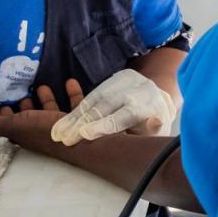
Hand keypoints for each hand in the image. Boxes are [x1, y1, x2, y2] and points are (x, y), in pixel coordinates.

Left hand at [0, 82, 81, 154]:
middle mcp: (43, 132)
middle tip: (20, 94)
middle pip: (31, 119)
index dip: (3, 117)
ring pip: (51, 111)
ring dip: (46, 99)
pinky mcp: (79, 120)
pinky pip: (74, 105)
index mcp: (27, 135)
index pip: (11, 127)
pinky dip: (72, 93)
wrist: (84, 139)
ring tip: (42, 86)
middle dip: (25, 107)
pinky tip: (70, 82)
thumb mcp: (16, 126)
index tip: (0, 105)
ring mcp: (62, 126)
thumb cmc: (48, 133)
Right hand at [50, 69, 175, 145]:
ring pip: (94, 98)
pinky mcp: (116, 79)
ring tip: (57, 130)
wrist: (161, 96)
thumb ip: (152, 131)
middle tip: (62, 137)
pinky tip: (62, 119)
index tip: (84, 134)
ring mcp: (124, 82)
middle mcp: (134, 91)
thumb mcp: (158, 132)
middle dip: (81, 122)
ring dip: (73, 115)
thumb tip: (155, 122)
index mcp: (146, 107)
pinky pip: (93, 94)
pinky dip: (77, 106)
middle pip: (104, 106)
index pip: (123, 116)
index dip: (103, 125)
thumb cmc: (154, 124)